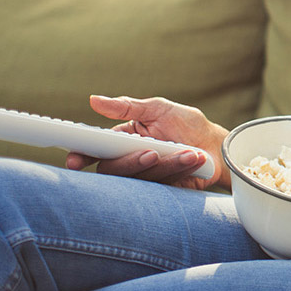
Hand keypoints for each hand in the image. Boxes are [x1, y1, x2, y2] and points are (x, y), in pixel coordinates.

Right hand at [66, 94, 227, 189]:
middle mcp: (131, 161)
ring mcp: (146, 177)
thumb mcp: (158, 108)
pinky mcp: (163, 191)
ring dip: (166, 164)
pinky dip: (180, 168)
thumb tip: (94, 100)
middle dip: (131, 163)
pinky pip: (163, 185)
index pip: (96, 151)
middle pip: (115, 170)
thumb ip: (127, 108)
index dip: (81, 157)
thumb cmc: (186, 124)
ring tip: (186, 151)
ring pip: (141, 178)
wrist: (216, 146)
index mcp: (124, 140)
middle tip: (150, 153)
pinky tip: (194, 157)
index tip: (74, 161)